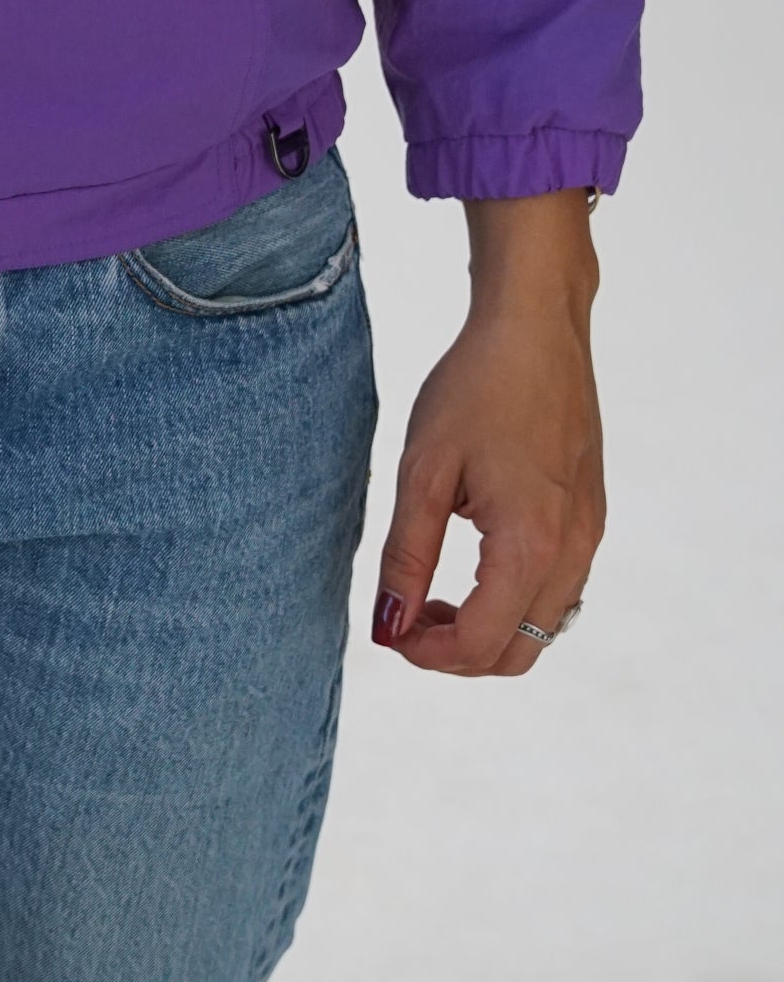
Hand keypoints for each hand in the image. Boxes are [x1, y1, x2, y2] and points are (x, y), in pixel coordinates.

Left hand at [372, 190, 604, 677]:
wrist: (536, 326)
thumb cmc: (475, 388)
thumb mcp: (423, 471)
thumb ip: (407, 556)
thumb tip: (388, 628)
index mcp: (531, 542)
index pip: (483, 643)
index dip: (428, 654)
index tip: (389, 631)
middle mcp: (575, 549)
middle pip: (520, 652)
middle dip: (459, 653)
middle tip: (407, 618)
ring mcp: (591, 534)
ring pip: (543, 626)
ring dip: (488, 629)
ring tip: (433, 592)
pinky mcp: (592, 516)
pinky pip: (559, 589)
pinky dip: (515, 600)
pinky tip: (473, 561)